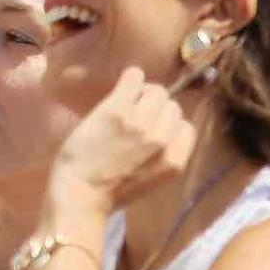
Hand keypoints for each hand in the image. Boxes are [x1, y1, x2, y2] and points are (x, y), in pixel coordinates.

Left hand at [48, 68, 197, 217]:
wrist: (82, 192)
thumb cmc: (115, 191)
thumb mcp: (155, 180)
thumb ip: (166, 156)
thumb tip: (166, 130)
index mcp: (176, 160)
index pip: (187, 127)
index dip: (171, 126)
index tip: (156, 129)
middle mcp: (162, 138)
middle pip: (173, 107)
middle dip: (159, 109)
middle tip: (140, 113)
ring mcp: (140, 121)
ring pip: (157, 91)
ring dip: (146, 92)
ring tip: (131, 99)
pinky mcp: (117, 109)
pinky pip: (134, 79)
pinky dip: (133, 77)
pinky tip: (127, 81)